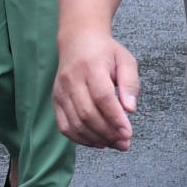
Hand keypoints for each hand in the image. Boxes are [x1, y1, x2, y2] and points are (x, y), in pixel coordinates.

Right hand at [54, 28, 140, 149]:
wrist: (78, 41)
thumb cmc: (106, 52)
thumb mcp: (126, 61)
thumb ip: (130, 84)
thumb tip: (131, 110)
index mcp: (91, 67)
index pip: (102, 97)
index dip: (115, 118)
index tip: (128, 133)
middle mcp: (72, 80)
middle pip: (87, 113)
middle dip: (107, 133)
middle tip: (124, 143)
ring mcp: (61, 91)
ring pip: (75, 123)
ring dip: (96, 139)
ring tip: (114, 144)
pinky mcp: (56, 100)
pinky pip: (64, 126)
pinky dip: (80, 139)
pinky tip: (97, 142)